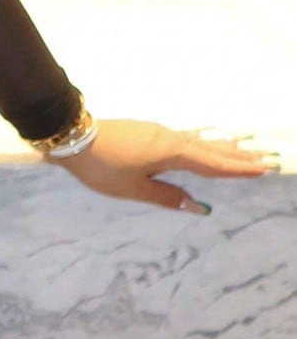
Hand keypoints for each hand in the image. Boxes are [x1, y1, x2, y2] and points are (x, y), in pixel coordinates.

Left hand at [48, 117, 279, 213]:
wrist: (72, 136)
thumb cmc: (102, 166)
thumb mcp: (134, 189)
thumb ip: (168, 197)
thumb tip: (198, 206)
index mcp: (172, 153)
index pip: (212, 165)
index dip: (237, 169)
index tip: (263, 170)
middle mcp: (170, 138)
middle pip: (211, 149)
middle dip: (237, 156)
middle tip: (265, 159)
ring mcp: (159, 132)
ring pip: (199, 141)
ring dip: (222, 147)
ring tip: (245, 148)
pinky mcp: (148, 131)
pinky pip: (185, 136)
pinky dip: (202, 139)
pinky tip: (206, 136)